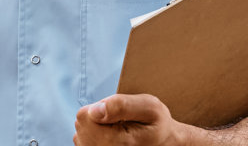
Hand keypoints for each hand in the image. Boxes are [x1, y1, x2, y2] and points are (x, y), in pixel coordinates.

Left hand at [72, 94, 209, 145]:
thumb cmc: (158, 125)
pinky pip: (84, 139)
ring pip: (82, 132)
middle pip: (81, 124)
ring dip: (97, 128)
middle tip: (121, 123)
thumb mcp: (149, 107)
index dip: (100, 108)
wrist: (166, 144)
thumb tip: (95, 110)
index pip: (84, 115)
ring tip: (119, 132)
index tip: (120, 115)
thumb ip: (121, 105)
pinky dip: (96, 136)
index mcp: (114, 142)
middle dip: (98, 118)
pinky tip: (112, 139)